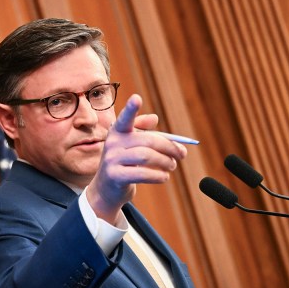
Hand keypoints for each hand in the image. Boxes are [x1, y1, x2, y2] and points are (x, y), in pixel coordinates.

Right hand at [86, 94, 188, 223]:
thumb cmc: (124, 163)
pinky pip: (143, 173)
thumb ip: (143, 130)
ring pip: (147, 156)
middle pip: (148, 140)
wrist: (106, 189)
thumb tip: (154, 118)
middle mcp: (112, 143)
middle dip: (169, 147)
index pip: (125, 118)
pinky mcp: (115, 176)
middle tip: (181, 154)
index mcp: (117, 132)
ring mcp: (111, 160)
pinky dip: (159, 175)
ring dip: (166, 162)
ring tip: (172, 166)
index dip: (131, 109)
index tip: (137, 98)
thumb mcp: (130, 145)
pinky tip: (163, 177)